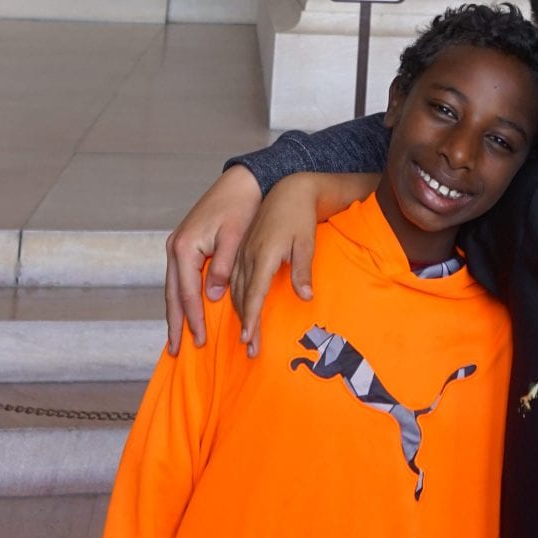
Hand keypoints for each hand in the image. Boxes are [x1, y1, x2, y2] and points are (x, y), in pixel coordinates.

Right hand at [163, 164, 261, 355]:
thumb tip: (212, 297)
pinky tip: (184, 310)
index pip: (187, 293)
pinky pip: (179, 277)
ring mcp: (177, 244)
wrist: (242, 180)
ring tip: (175, 338)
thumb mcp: (235, 238)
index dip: (193, 319)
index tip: (199, 341)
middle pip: (172, 293)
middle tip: (174, 350)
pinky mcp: (185, 243)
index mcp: (185, 246)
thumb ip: (223, 268)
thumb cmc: (241, 206)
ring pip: (172, 287)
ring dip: (175, 312)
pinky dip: (180, 296)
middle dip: (175, 323)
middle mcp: (175, 246)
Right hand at [227, 172, 328, 357]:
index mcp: (262, 254)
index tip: (248, 340)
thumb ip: (302, 270)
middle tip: (249, 349)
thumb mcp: (305, 241)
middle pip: (239, 296)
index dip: (251, 318)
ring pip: (232, 289)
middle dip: (244, 323)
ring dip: (238, 313)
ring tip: (245, 335)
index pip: (253, 293)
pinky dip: (231, 297)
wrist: (289, 188)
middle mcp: (247, 255)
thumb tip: (306, 297)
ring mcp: (242, 252)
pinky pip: (231, 278)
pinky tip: (236, 308)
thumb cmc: (299, 215)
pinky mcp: (241, 250)